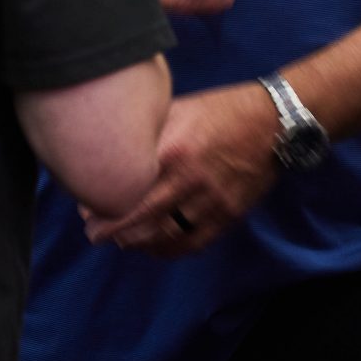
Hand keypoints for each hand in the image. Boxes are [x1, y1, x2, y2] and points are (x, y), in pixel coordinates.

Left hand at [83, 82, 282, 257]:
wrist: (273, 124)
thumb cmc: (220, 111)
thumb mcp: (178, 109)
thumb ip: (149, 133)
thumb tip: (113, 146)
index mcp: (172, 150)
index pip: (128, 187)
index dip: (104, 204)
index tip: (86, 210)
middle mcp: (189, 179)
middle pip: (141, 217)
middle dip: (112, 230)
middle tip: (94, 234)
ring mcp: (211, 201)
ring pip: (166, 236)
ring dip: (138, 243)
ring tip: (122, 241)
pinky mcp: (228, 215)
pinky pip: (193, 243)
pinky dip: (170, 250)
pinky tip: (155, 247)